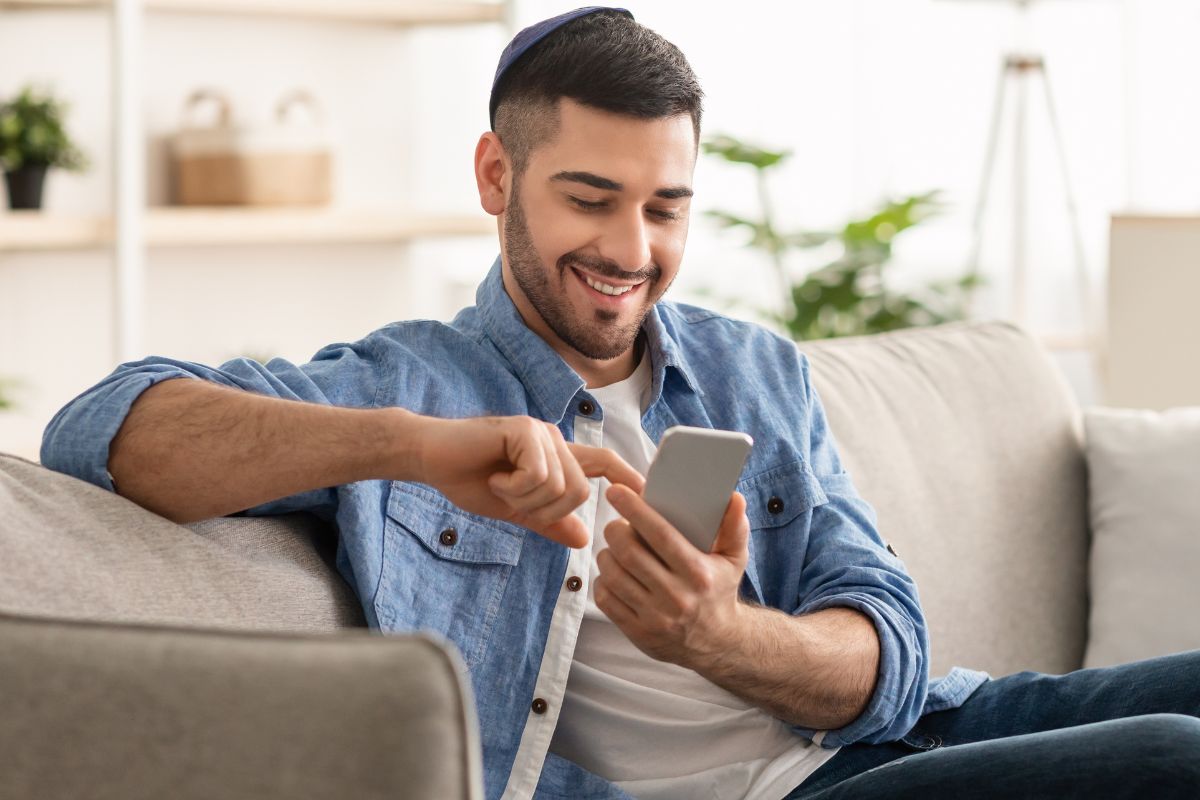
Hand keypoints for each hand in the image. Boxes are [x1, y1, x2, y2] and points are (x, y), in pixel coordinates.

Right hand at [413, 415, 644, 547]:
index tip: (648, 494)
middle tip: (513, 501)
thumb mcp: (516, 510)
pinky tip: (494, 475)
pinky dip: (514, 486)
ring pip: (560, 486)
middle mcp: (555, 440)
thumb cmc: (470, 479)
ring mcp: (541, 432)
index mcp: (557, 458)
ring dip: (525, 499)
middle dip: (545, 511)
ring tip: (500, 485)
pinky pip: (538, 474)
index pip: (604, 463)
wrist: (432, 459)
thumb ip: (550, 523)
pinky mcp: (523, 429)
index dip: (628, 477)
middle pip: (580, 492)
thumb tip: (584, 539)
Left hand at [594, 485, 749, 665]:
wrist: (717, 643)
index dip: (635, 511)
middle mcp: (676, 597)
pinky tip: (613, 573)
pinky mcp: (638, 632)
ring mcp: (655, 617)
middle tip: (615, 525)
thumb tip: (734, 497)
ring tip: (614, 548)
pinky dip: (603, 580)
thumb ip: (734, 527)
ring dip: (606, 554)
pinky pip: (606, 599)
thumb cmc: (720, 590)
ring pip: (613, 575)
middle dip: (614, 531)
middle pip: (629, 553)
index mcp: (699, 574)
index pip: (661, 535)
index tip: (616, 492)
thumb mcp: (734, 559)